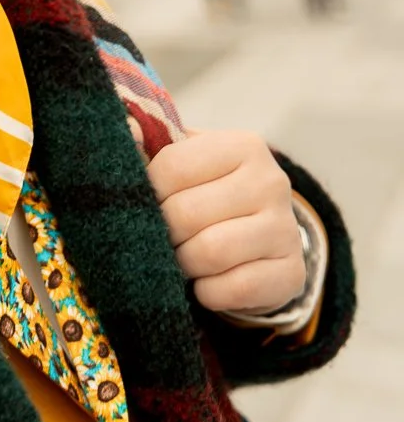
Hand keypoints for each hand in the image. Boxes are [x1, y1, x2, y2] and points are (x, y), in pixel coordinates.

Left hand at [147, 130, 304, 314]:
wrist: (258, 235)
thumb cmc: (207, 191)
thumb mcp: (183, 159)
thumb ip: (148, 142)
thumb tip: (129, 129)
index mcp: (243, 146)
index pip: (172, 167)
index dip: (148, 191)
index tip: (150, 201)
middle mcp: (271, 182)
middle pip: (186, 214)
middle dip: (165, 232)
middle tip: (164, 236)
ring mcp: (286, 229)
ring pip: (210, 253)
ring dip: (184, 263)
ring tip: (184, 256)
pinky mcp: (291, 273)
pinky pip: (234, 290)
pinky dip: (208, 292)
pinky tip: (208, 281)